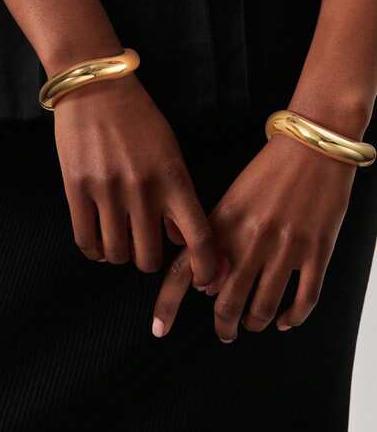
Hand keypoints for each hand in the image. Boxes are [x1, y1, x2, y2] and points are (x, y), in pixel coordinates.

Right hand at [53, 73, 216, 284]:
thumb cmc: (139, 119)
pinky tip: (99, 241)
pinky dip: (94, 250)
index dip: (205, 268)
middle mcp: (143, 190)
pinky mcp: (76, 189)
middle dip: (150, 260)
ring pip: (117, 254)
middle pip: (149, 258)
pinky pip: (86, 241)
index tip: (204, 280)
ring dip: (121, 254)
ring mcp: (107, 191)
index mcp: (174, 178)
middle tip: (145, 246)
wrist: (97, 87)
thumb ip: (178, 196)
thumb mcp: (171, 151)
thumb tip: (177, 239)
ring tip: (120, 239)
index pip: (198, 238)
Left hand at [152, 132, 356, 339]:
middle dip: (223, 324)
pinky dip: (292, 317)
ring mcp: (285, 247)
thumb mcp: (232, 199)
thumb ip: (215, 239)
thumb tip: (206, 286)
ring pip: (263, 307)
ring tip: (252, 324)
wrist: (311, 146)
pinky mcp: (317, 251)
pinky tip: (285, 320)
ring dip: (254, 322)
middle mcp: (250, 239)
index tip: (160, 328)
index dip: (168, 304)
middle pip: (226, 302)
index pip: (185, 271)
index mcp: (223, 223)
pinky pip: (304, 299)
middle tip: (225, 331)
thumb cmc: (269, 169)